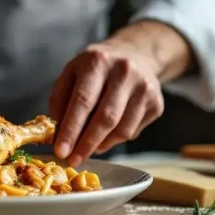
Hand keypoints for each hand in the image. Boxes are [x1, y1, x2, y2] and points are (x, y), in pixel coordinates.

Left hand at [48, 41, 164, 167]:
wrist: (135, 54)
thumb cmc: (95, 69)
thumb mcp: (71, 73)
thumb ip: (60, 100)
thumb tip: (58, 133)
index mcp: (98, 61)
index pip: (83, 101)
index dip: (71, 129)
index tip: (61, 151)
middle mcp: (125, 72)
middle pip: (105, 118)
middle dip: (86, 144)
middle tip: (73, 160)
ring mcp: (145, 88)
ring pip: (122, 130)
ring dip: (101, 145)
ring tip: (87, 149)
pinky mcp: (157, 103)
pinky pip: (132, 132)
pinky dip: (115, 140)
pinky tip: (105, 136)